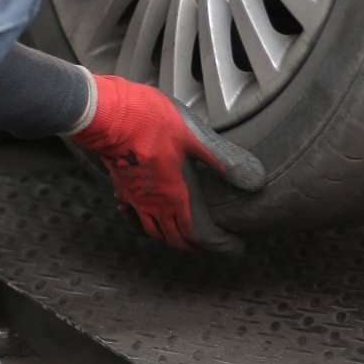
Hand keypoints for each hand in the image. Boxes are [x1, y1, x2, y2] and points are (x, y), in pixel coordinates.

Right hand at [69, 73, 265, 252]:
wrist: (109, 115)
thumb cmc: (150, 122)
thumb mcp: (193, 136)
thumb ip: (222, 159)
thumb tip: (254, 179)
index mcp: (176, 196)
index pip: (197, 235)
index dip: (217, 246)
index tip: (233, 247)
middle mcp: (155, 205)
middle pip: (175, 239)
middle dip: (195, 248)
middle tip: (211, 247)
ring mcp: (136, 199)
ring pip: (153, 231)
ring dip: (170, 239)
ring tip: (182, 238)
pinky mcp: (122, 188)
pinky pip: (133, 216)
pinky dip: (143, 224)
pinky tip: (146, 217)